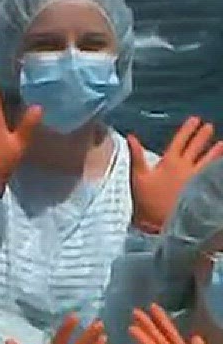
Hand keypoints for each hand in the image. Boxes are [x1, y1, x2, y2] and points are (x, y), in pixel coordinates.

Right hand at [130, 118, 222, 234]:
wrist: (159, 222)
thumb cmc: (146, 200)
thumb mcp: (137, 177)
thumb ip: (136, 155)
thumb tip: (131, 137)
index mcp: (169, 162)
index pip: (180, 141)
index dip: (187, 129)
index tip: (195, 120)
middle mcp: (185, 167)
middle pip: (196, 147)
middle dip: (203, 135)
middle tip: (209, 126)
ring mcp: (195, 178)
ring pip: (208, 159)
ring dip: (216, 150)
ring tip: (222, 143)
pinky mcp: (201, 188)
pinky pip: (211, 174)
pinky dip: (216, 167)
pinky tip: (219, 165)